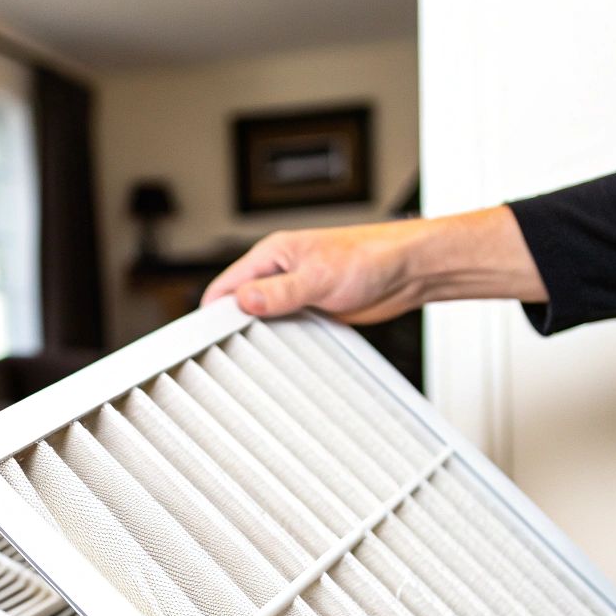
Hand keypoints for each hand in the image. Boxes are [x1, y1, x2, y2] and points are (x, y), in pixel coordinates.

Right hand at [200, 207, 548, 322]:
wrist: (410, 270)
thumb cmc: (372, 255)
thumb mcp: (319, 276)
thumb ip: (280, 292)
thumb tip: (245, 301)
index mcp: (274, 254)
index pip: (227, 285)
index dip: (213, 311)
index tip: (205, 339)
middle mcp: (281, 273)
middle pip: (242, 306)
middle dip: (235, 328)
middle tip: (230, 356)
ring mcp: (297, 294)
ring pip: (265, 320)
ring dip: (263, 337)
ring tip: (256, 360)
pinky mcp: (315, 311)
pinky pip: (289, 330)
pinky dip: (286, 343)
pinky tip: (286, 355)